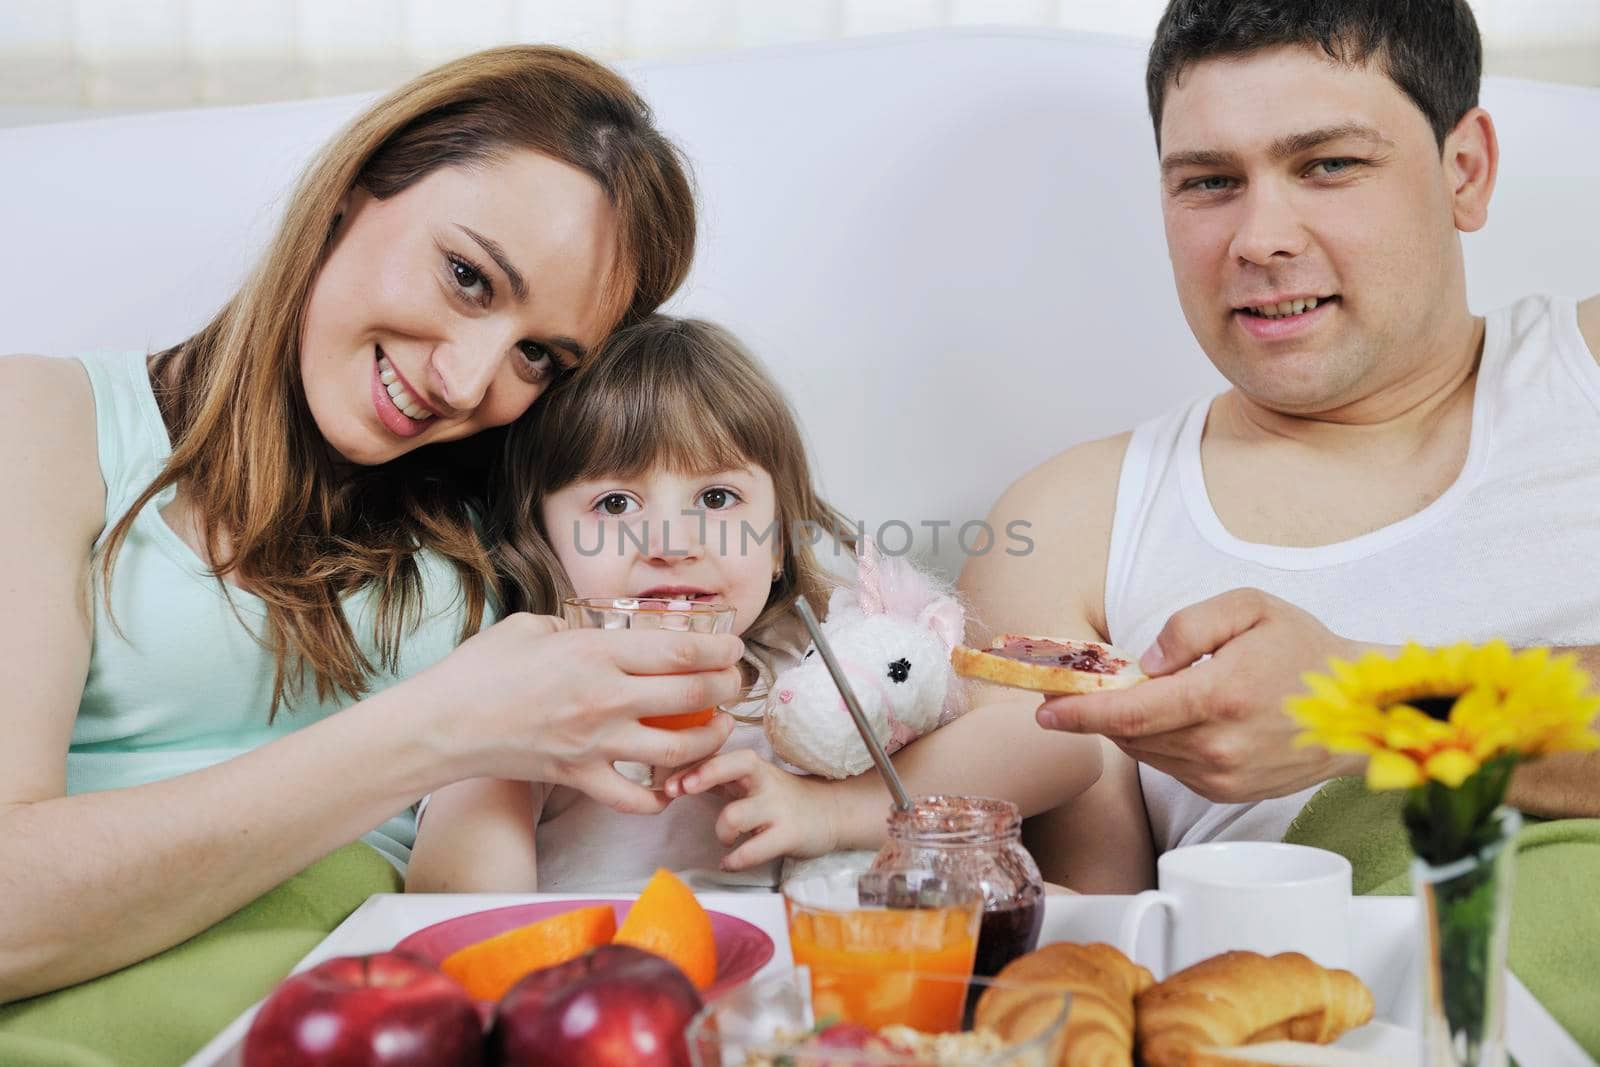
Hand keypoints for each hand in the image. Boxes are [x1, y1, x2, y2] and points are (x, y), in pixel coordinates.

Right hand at [411, 613, 742, 814]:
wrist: (441, 725)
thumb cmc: (480, 670)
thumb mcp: (531, 627)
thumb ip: (573, 628)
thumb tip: (596, 631)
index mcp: (596, 653)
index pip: (682, 652)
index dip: (720, 650)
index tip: (734, 647)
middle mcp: (606, 699)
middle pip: (693, 696)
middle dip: (726, 688)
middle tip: (734, 683)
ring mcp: (596, 744)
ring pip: (679, 750)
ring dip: (709, 739)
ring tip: (717, 728)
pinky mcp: (580, 777)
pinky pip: (636, 798)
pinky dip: (659, 796)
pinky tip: (669, 784)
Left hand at [661, 749, 840, 871]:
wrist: (829, 813)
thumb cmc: (778, 799)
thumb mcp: (749, 782)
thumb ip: (714, 779)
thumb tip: (671, 781)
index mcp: (752, 766)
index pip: (719, 756)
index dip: (692, 767)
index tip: (670, 784)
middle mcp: (765, 781)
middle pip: (735, 765)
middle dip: (703, 775)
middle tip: (682, 790)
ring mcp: (777, 808)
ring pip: (736, 815)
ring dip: (721, 831)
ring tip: (725, 839)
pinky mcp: (788, 835)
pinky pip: (753, 851)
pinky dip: (734, 861)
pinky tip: (729, 862)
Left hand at [1036, 589, 1367, 801]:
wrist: (1359, 710)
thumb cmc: (1305, 650)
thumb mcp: (1250, 607)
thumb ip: (1188, 627)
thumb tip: (1144, 665)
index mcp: (1220, 698)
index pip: (1128, 714)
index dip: (1078, 713)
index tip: (1044, 710)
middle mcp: (1218, 747)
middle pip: (1129, 735)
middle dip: (1100, 712)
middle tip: (1088, 686)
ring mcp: (1223, 777)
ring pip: (1146, 752)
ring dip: (1131, 726)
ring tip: (1146, 694)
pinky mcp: (1227, 793)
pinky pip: (1170, 766)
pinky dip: (1159, 742)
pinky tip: (1179, 716)